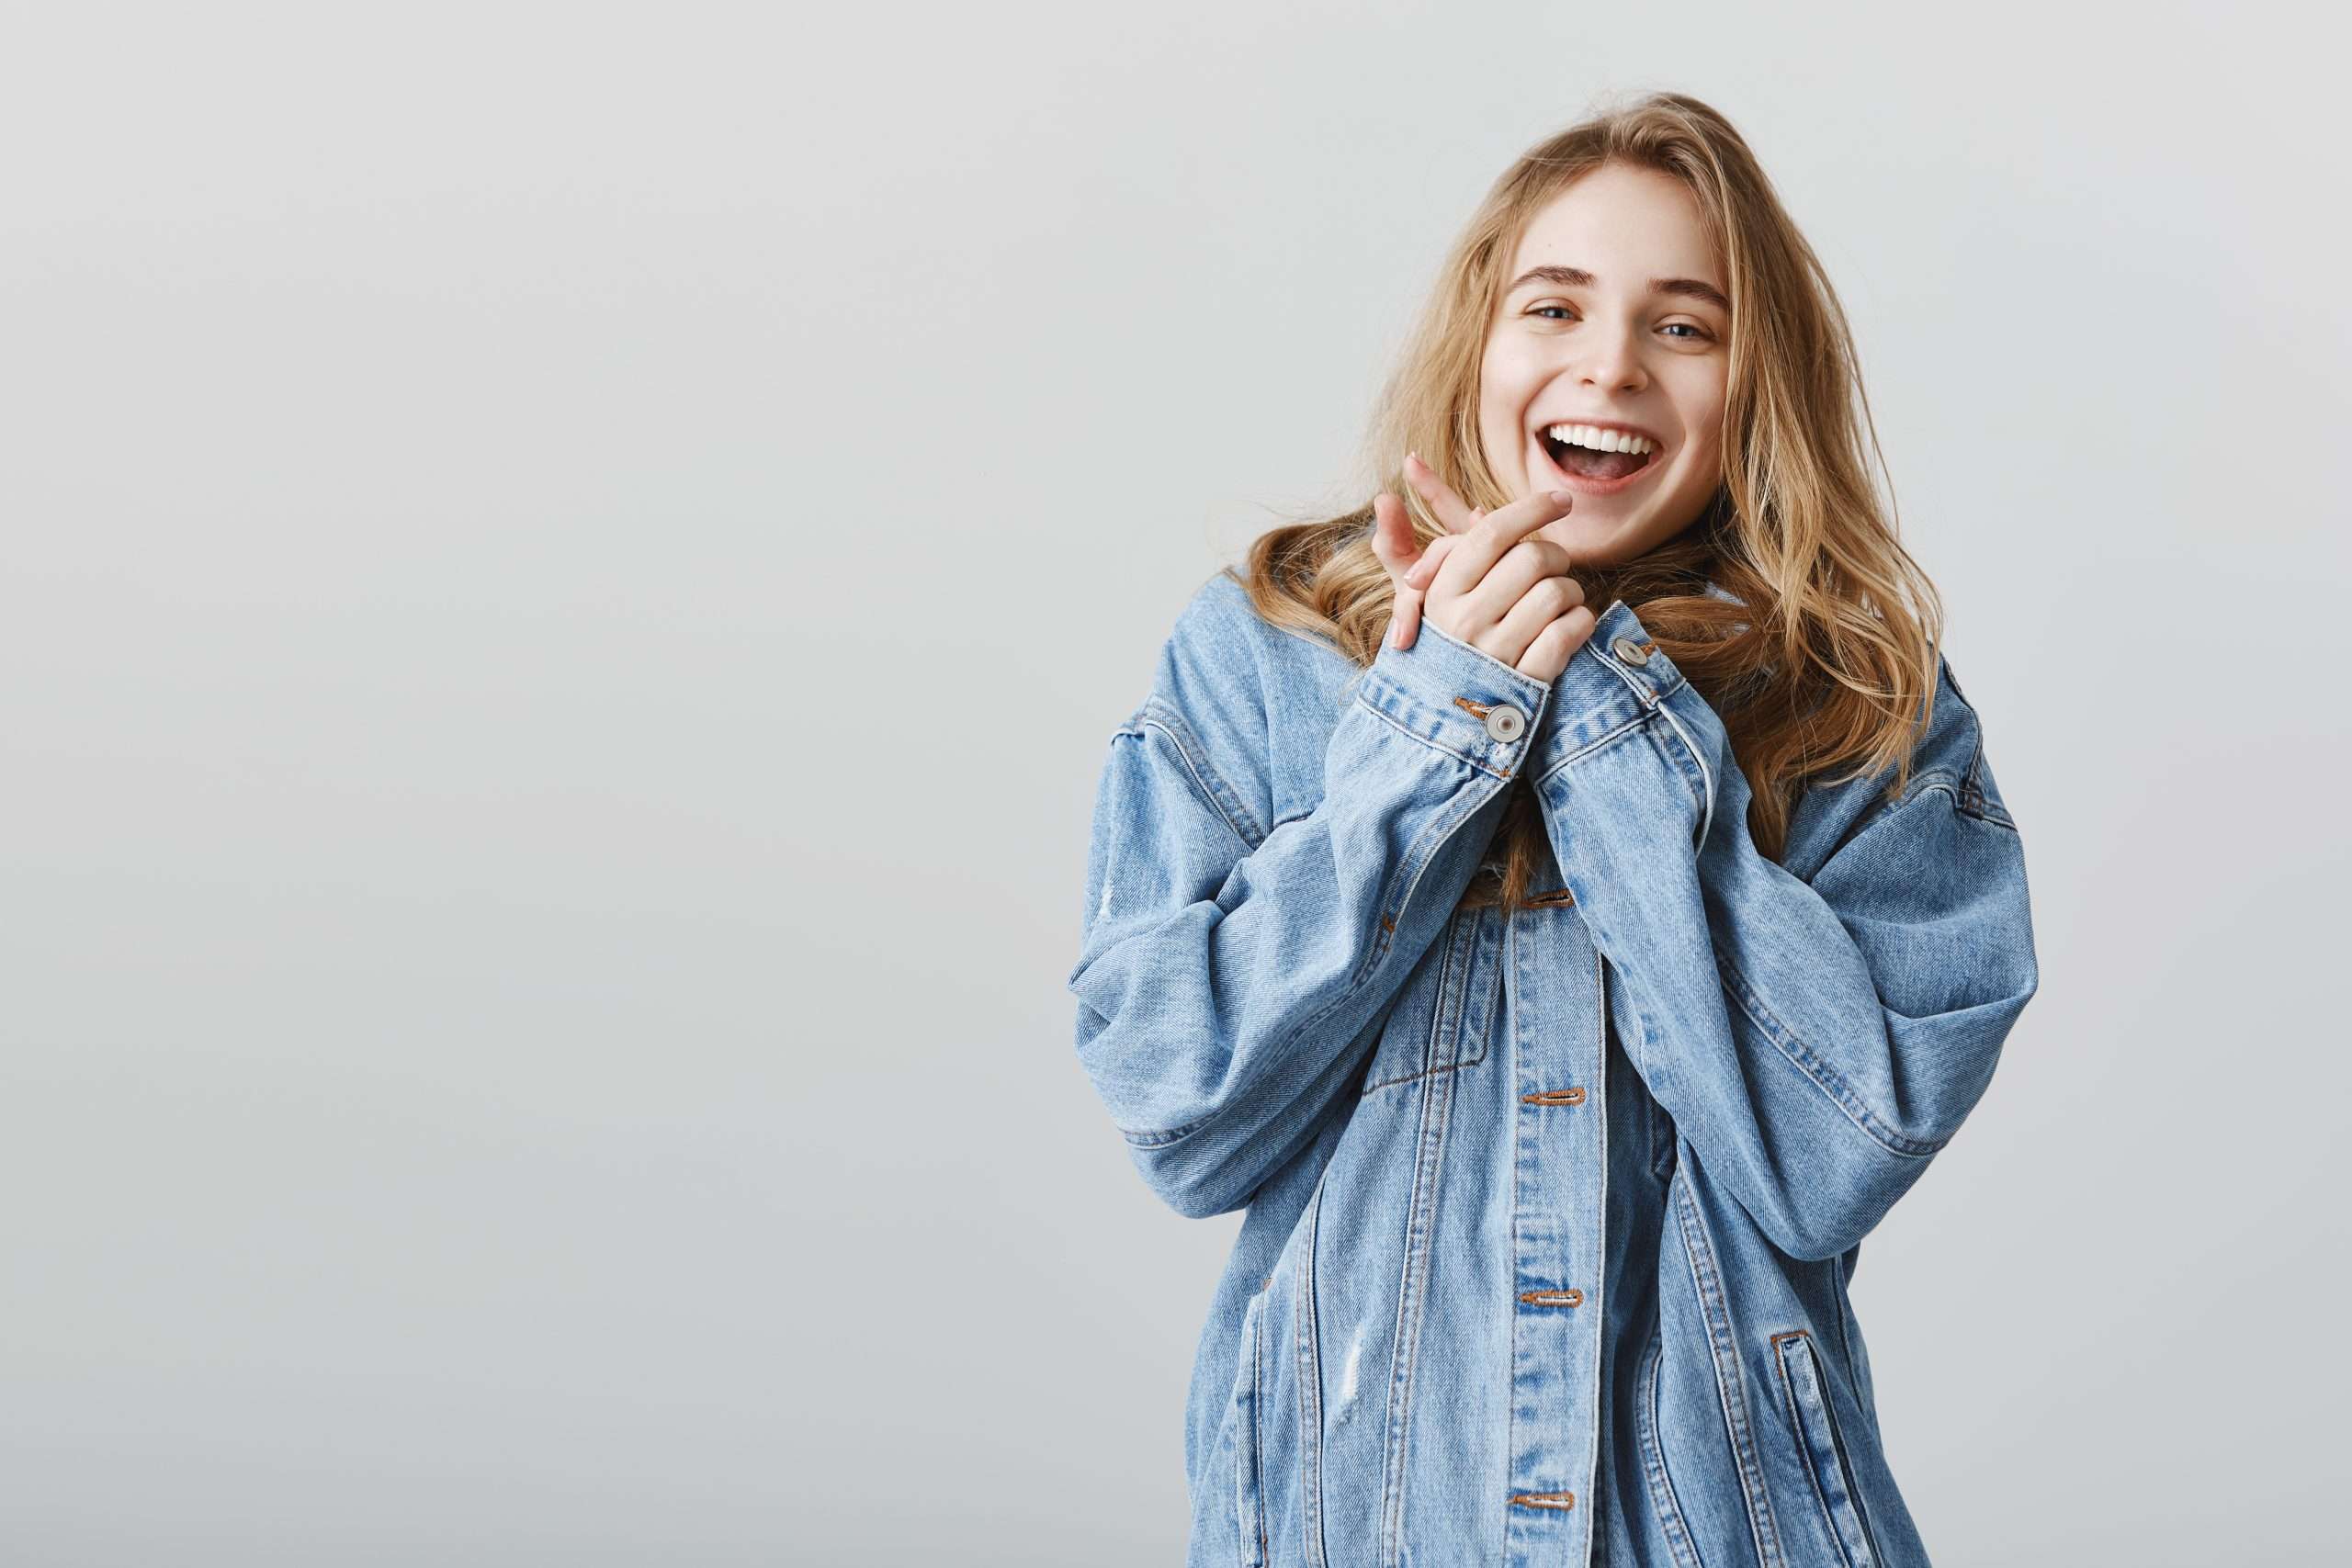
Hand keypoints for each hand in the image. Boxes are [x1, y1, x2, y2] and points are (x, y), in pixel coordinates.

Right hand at [1371, 454, 1596, 681]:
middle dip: (1555, 555)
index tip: (1560, 499)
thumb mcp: (1417, 595)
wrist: (1448, 718)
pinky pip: (1570, 631)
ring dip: (1571, 591)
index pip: (1490, 534)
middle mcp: (1464, 622)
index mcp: (1440, 593)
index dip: (1530, 508)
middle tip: (1555, 564)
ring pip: (1558, 592)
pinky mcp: (1527, 682)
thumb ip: (1399, 543)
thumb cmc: (1441, 641)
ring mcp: (1496, 654)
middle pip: (1532, 557)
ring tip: (1560, 600)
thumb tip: (1383, 497)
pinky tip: (1571, 624)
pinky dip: (1580, 622)